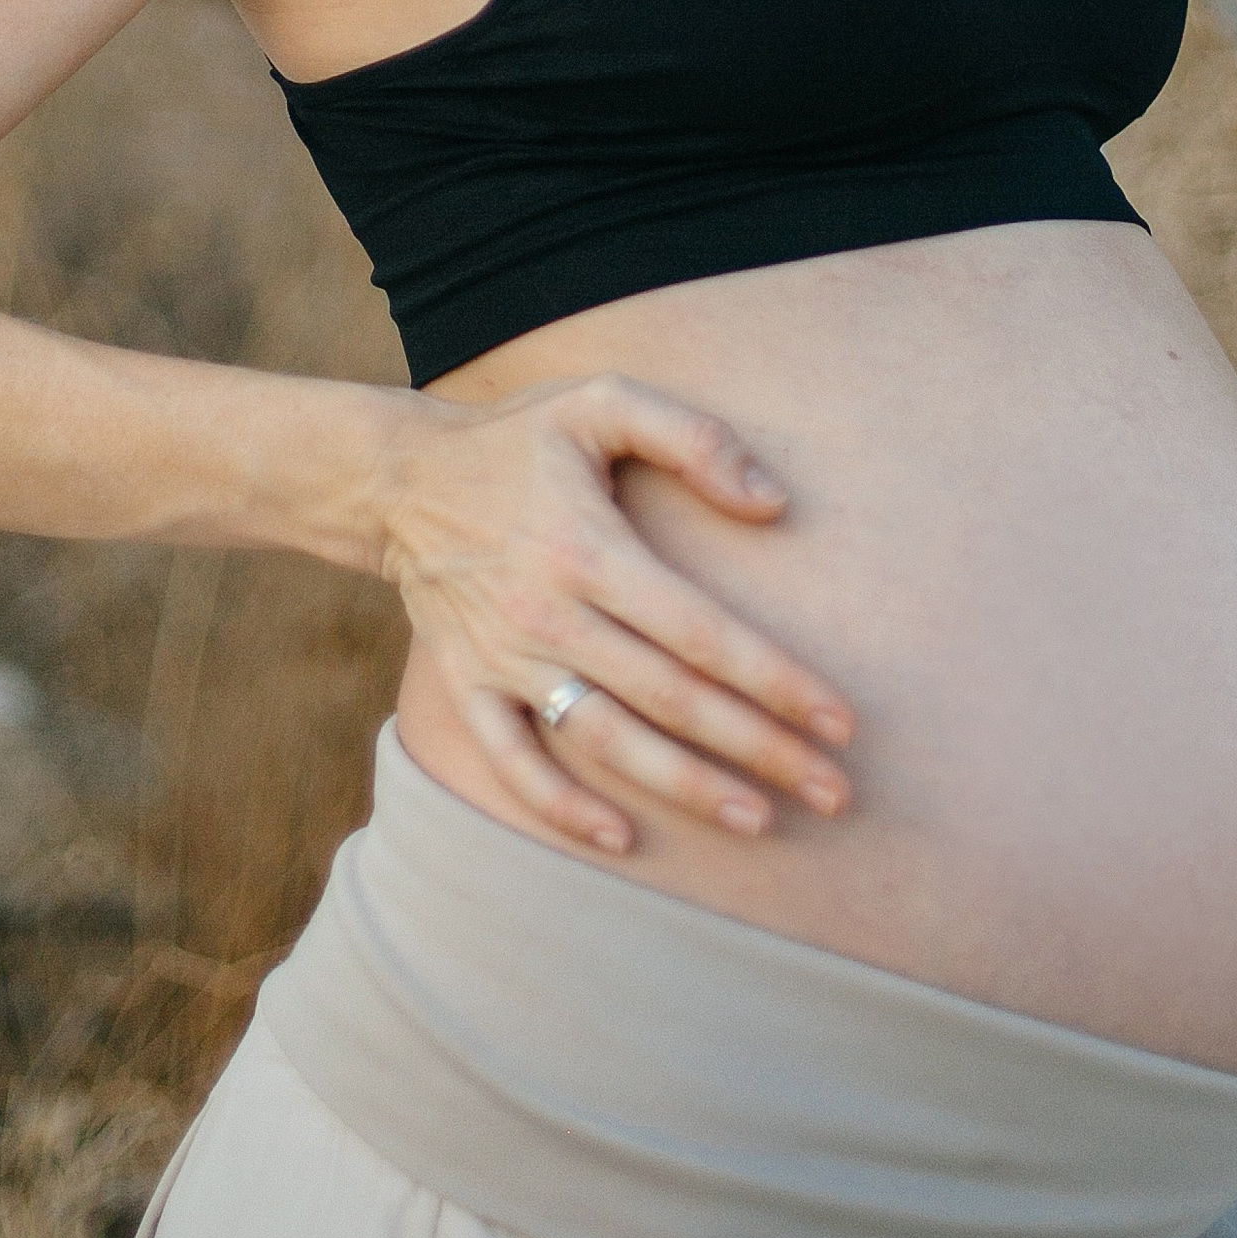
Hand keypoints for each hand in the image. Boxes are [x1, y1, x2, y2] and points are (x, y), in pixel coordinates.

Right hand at [371, 373, 855, 855]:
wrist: (396, 478)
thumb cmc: (517, 437)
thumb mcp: (602, 401)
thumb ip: (693, 438)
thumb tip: (771, 504)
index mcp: (591, 549)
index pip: (704, 632)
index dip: (778, 681)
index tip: (840, 721)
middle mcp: (550, 614)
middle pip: (672, 698)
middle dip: (759, 749)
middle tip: (832, 792)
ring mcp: (504, 657)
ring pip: (606, 739)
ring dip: (685, 786)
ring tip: (759, 818)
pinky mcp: (468, 684)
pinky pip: (515, 759)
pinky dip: (562, 805)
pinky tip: (620, 836)